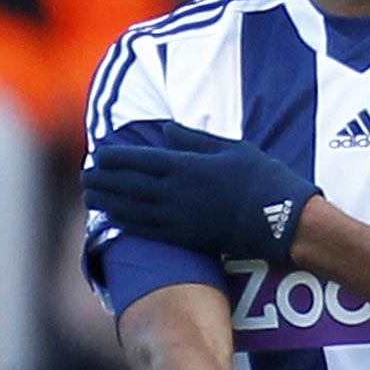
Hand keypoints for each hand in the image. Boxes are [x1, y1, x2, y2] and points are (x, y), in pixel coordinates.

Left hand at [86, 124, 319, 264]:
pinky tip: (114, 218)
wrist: (282, 220)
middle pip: (127, 185)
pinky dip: (125, 222)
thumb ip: (195, 139)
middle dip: (103, 179)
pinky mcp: (186, 238)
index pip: (138, 160)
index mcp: (187, 166)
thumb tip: (165, 131)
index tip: (98, 154)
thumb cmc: (263, 179)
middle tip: (86, 175)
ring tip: (91, 196)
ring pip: (131, 209)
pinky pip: (146, 229)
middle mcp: (176, 193)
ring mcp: (179, 217)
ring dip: (107, 201)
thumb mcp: (232, 148)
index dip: (114, 157)